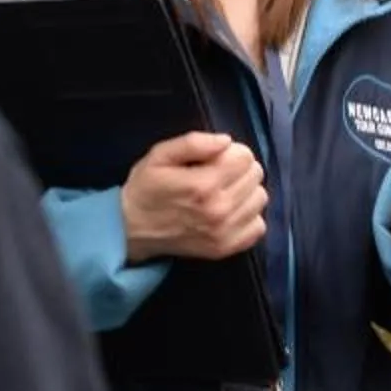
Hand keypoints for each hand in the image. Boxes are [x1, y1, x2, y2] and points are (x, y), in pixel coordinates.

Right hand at [121, 132, 266, 262]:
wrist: (131, 229)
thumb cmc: (146, 188)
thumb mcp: (160, 155)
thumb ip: (193, 143)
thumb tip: (226, 141)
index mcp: (203, 185)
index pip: (245, 157)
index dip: (231, 151)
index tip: (216, 157)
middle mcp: (219, 210)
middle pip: (255, 176)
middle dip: (239, 168)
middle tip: (218, 173)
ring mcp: (224, 232)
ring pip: (260, 199)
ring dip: (246, 191)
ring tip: (224, 191)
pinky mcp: (226, 249)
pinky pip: (258, 226)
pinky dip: (248, 216)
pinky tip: (230, 211)